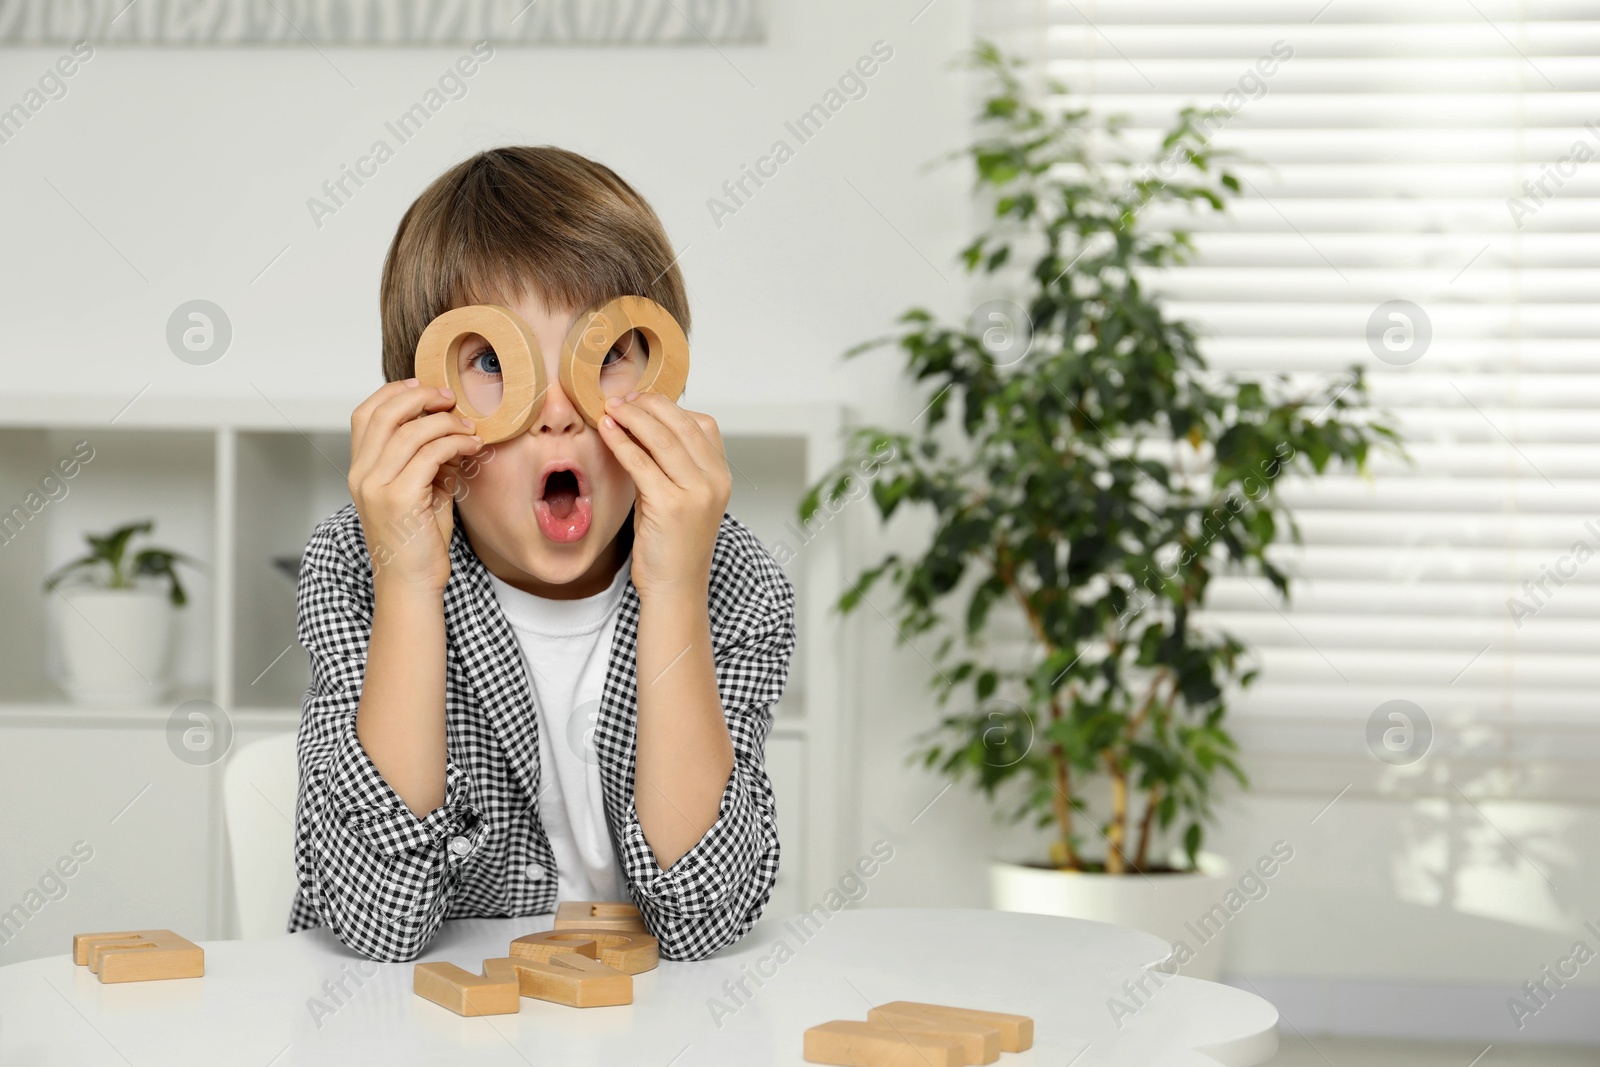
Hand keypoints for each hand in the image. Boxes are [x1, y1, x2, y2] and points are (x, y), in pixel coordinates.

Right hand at [347, 379, 483, 593]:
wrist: (412, 583)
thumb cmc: (419, 540)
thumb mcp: (419, 490)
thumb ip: (425, 459)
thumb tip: (449, 428)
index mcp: (360, 469)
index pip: (366, 413)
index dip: (395, 392)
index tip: (426, 387)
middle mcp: (361, 474)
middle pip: (386, 413)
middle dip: (422, 397)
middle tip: (452, 399)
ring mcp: (376, 486)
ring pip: (412, 431)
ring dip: (447, 423)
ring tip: (470, 430)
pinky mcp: (398, 498)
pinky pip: (430, 454)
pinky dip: (455, 443)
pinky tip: (471, 447)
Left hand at [597, 391, 730, 602]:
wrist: (675, 588)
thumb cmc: (671, 544)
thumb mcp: (680, 497)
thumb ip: (672, 464)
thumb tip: (642, 425)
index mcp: (722, 476)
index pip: (703, 424)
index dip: (670, 407)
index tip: (642, 400)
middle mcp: (715, 481)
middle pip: (682, 425)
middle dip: (648, 405)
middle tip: (621, 398)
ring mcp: (697, 493)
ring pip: (662, 438)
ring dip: (632, 417)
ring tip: (610, 409)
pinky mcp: (671, 505)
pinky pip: (641, 462)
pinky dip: (622, 441)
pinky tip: (606, 431)